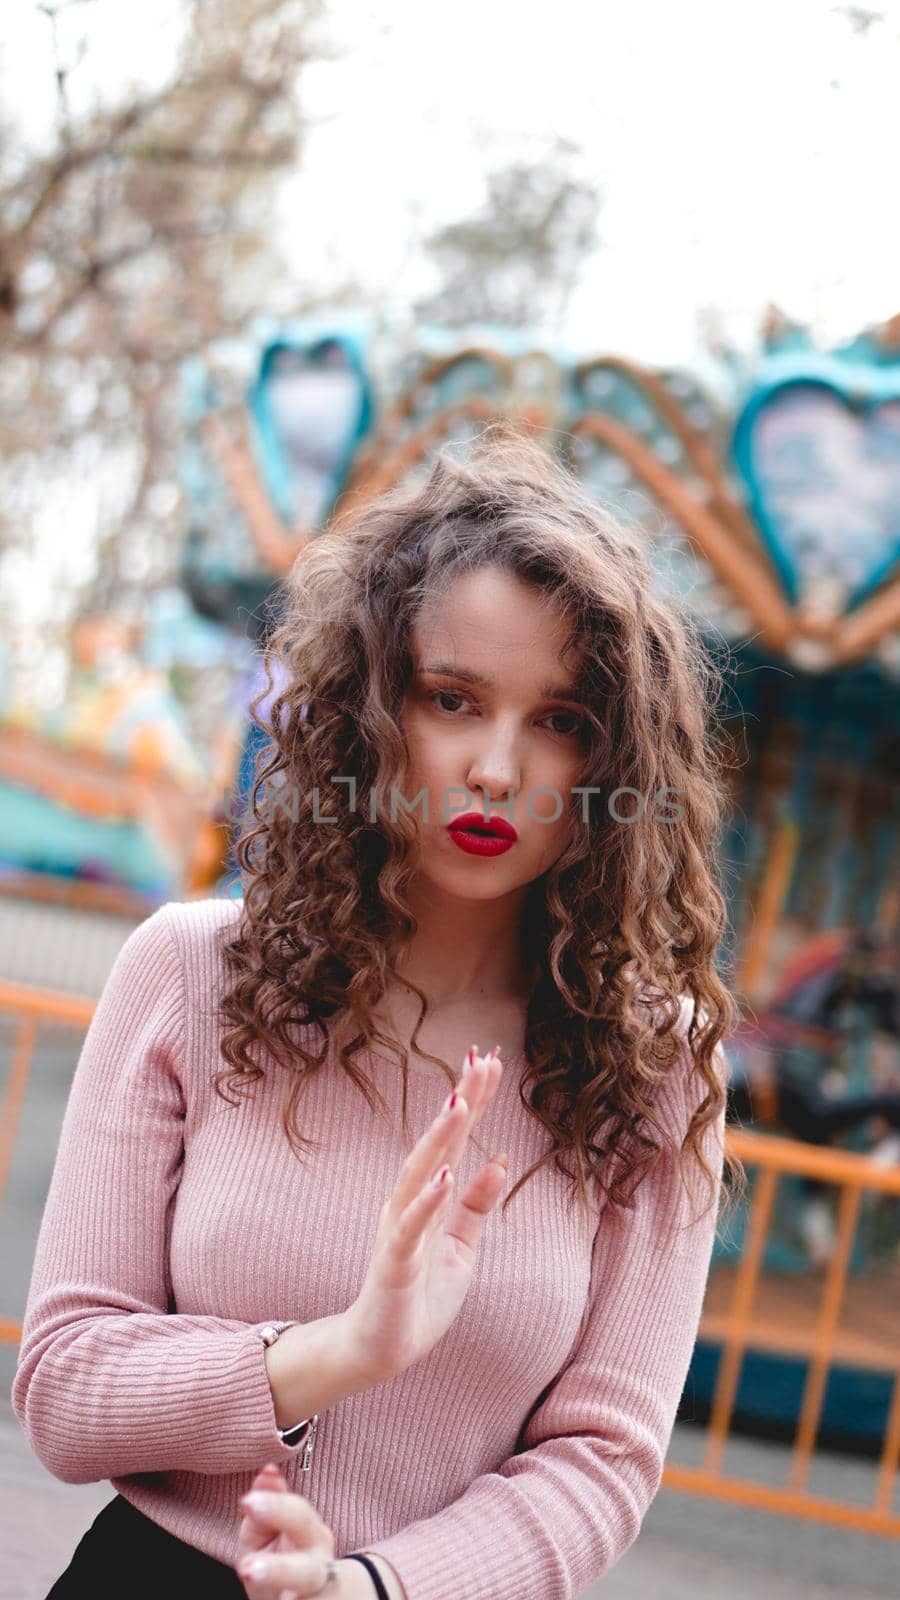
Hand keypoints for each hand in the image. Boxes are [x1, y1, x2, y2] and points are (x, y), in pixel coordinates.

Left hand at [236, 1461, 338, 1597]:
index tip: (246, 1502)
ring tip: (249, 1581)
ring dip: (281, 1588)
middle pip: (307, 1570)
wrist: (313, 1596)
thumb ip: (269, 1502)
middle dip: (280, 1569)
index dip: (275, 1507)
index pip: (299, 1516)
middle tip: (245, 1568)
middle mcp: (321, 1569)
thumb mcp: (268, 1530)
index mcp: (313, 1535)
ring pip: (306, 1595)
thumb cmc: (282, 1557)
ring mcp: (318, 1597)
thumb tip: (268, 1470)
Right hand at [344, 1045, 507, 1382]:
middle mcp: (409, 1202)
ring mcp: (400, 1230)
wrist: (382, 1350)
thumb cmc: (420, 1296)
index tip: (492, 1061)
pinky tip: (445, 1175)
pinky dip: (427, 1201)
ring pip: (420, 1174)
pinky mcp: (395, 1264)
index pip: (455, 1140)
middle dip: (460, 1102)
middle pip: (438, 1143)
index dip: (473, 1101)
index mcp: (427, 1196)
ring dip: (440, 1139)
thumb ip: (476, 1204)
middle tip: (481, 1060)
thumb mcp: (461, 1246)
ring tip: (460, 1103)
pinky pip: (411, 1228)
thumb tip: (500, 1159)